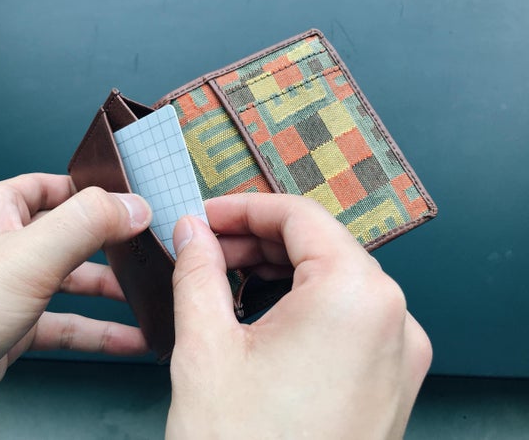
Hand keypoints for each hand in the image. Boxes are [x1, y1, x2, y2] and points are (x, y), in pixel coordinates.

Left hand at [0, 174, 150, 437]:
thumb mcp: (25, 257)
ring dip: (113, 294)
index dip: (100, 191)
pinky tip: (128, 340)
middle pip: (73, 237)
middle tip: (154, 251)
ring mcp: (8, 291)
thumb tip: (134, 205)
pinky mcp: (12, 331)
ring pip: (73, 284)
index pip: (59, 186)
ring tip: (151, 298)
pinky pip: (66, 326)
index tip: (140, 202)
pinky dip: (99, 332)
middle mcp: (4, 247)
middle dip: (115, 246)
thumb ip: (85, 225)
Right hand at [166, 193, 430, 439]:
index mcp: (355, 296)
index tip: (205, 217)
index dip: (244, 209)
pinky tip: (264, 315)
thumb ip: (198, 271)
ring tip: (227, 282)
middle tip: (207, 250)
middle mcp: (394, 320)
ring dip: (280, 272)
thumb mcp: (204, 346)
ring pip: (336, 281)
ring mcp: (401, 355)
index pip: (299, 217)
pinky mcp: (393, 383)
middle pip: (320, 246)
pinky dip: (306, 305)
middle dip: (258, 241)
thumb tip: (192, 231)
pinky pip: (350, 319)